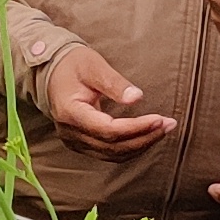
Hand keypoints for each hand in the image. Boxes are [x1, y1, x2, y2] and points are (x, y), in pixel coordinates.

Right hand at [38, 44, 176, 154]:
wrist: (51, 71)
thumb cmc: (72, 64)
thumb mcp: (94, 66)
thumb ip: (114, 83)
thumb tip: (137, 98)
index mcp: (70, 112)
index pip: (108, 130)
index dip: (136, 128)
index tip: (159, 118)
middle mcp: (70, 132)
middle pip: (112, 146)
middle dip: (144, 138)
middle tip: (169, 124)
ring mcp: (74, 140)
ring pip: (112, 154)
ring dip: (140, 145)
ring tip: (163, 130)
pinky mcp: (81, 143)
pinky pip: (108, 153)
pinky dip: (129, 147)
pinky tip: (146, 136)